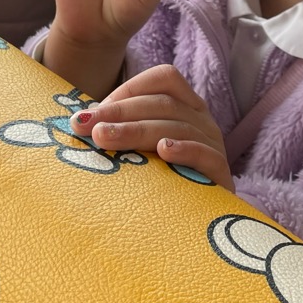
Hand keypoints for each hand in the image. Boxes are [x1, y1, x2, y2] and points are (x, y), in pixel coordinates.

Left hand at [69, 64, 233, 190]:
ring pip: (178, 126)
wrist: (198, 223)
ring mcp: (213, 145)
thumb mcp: (142, 149)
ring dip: (137, 130)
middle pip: (164, 103)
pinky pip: (205, 154)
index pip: (164, 79)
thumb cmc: (163, 181)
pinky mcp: (220, 173)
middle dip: (120, 113)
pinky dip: (184, 149)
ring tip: (105, 139)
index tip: (92, 113)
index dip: (127, 91)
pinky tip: (163, 151)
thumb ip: (120, 131)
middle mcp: (202, 120)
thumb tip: (82, 120)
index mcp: (185, 107)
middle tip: (87, 127)